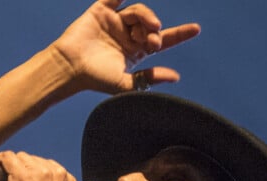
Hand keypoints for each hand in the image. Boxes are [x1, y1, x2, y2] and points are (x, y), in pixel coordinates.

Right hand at [50, 0, 200, 93]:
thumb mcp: (125, 83)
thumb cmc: (95, 79)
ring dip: (146, 17)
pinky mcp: (101, 11)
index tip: (196, 29)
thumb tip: (176, 76)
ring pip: (139, 12)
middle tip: (154, 43)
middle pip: (152, 26)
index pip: (162, 41)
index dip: (179, 35)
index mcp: (135, 53)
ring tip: (147, 28)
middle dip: (156, 31)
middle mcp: (127, 36)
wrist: (70, 68)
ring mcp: (115, 22)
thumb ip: (148, 79)